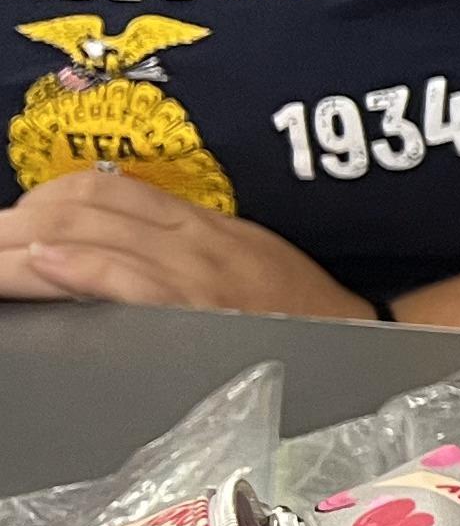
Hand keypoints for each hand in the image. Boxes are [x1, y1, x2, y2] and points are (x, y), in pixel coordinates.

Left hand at [0, 166, 373, 318]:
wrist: (359, 338)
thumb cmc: (300, 309)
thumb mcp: (243, 257)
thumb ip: (182, 245)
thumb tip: (115, 241)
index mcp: (197, 224)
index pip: (103, 188)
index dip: (43, 196)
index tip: (12, 217)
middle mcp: (189, 239)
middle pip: (82, 207)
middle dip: (14, 220)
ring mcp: (191, 273)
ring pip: (88, 235)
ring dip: (20, 244)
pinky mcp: (196, 310)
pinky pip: (127, 277)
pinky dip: (77, 265)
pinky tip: (40, 262)